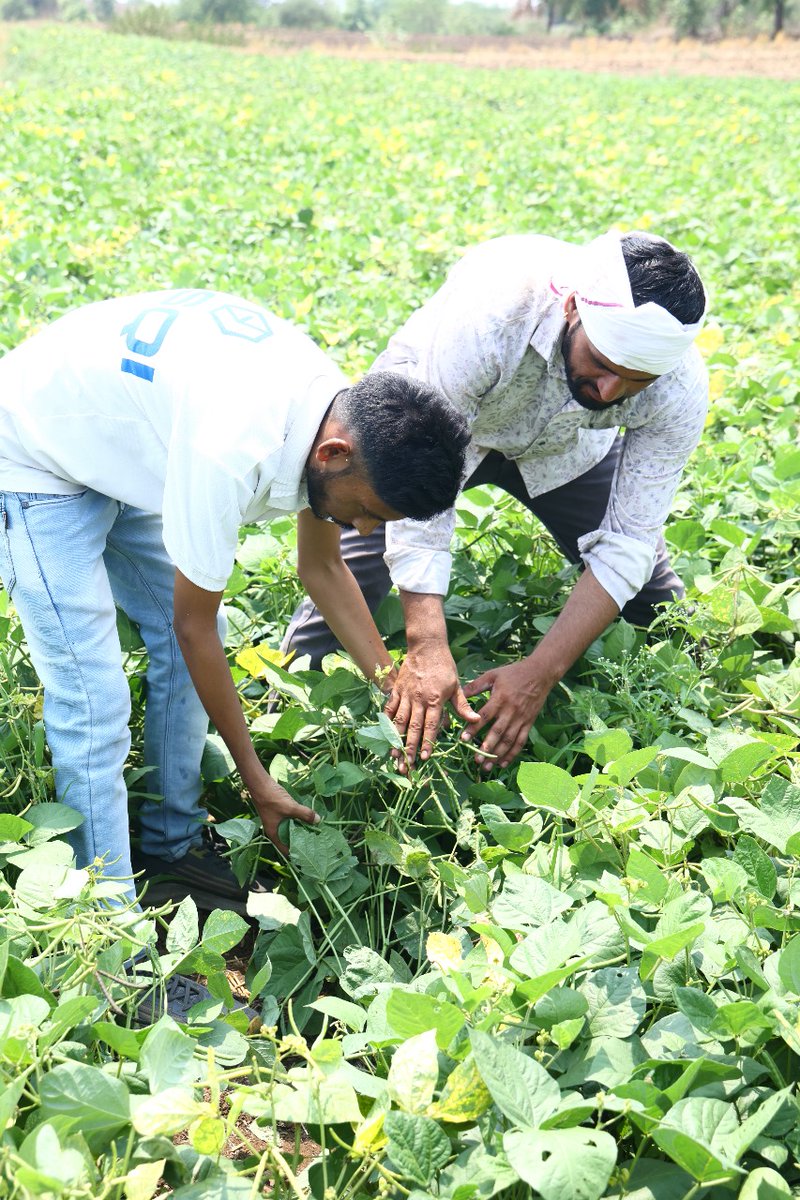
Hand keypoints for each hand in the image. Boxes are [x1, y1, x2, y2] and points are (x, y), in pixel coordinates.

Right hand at [249, 773, 319, 855]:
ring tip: (315, 832)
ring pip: (290, 829)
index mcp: (274, 834)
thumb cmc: (272, 799)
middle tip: (316, 844)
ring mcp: (276, 821)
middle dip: (301, 841)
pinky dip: (298, 821)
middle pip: (289, 840)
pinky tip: (307, 819)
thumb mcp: (290, 807)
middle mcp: (275, 830)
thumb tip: (318, 821)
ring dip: (300, 830)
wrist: (260, 784)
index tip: (310, 855)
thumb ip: (304, 814)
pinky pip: (290, 820)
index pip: (286, 850)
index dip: (297, 854)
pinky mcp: (279, 813)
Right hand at [384, 644, 480, 772]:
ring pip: (399, 721)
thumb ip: (463, 705)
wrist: (427, 645)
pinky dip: (386, 721)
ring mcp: (406, 694)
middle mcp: (418, 699)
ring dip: (396, 739)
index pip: (430, 726)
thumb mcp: (456, 685)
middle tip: (406, 766)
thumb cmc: (444, 666)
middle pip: (412, 728)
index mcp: (435, 699)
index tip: (423, 758)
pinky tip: (384, 734)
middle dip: (408, 748)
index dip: (426, 743)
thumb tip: (476, 720)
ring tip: (394, 756)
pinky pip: (390, 708)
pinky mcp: (397, 689)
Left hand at [462, 658, 552, 771]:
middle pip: (497, 732)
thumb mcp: (493, 675)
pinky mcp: (528, 723)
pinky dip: (512, 754)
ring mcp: (521, 719)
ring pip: (508, 741)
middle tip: (475, 759)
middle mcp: (510, 711)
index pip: (484, 716)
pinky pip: (520, 741)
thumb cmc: (514, 673)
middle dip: (486, 748)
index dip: (474, 728)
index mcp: (500, 699)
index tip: (463, 739)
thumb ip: (476, 685)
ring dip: (497, 755)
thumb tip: (459, 693)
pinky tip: (503, 763)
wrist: (540, 673)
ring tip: (486, 767)